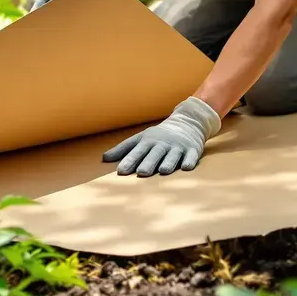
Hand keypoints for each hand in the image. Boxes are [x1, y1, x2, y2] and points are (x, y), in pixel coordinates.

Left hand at [102, 96, 221, 175]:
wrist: (187, 123)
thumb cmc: (159, 135)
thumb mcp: (140, 139)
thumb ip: (123, 149)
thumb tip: (103, 158)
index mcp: (148, 142)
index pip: (137, 152)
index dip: (129, 161)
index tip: (121, 171)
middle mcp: (163, 144)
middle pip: (154, 154)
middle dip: (148, 162)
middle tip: (142, 172)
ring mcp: (178, 147)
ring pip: (172, 156)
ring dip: (168, 162)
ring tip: (163, 171)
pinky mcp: (192, 149)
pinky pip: (192, 156)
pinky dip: (189, 161)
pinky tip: (186, 167)